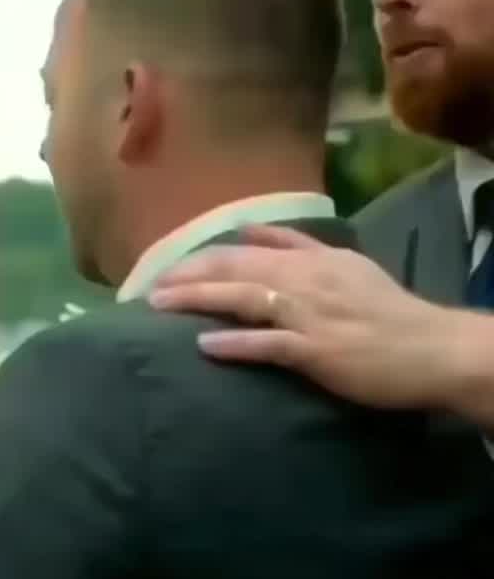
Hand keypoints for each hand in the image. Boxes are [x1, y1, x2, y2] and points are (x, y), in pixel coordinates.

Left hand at [149, 225, 458, 409]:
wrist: (431, 348)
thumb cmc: (386, 311)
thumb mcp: (344, 264)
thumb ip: (295, 245)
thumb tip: (248, 228)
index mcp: (310, 259)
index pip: (245, 249)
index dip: (201, 258)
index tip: (166, 269)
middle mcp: (305, 279)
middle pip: (234, 268)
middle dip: (186, 276)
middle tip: (147, 289)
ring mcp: (309, 314)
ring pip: (244, 298)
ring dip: (197, 299)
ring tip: (159, 306)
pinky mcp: (317, 350)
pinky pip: (269, 344)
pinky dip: (236, 343)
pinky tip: (204, 345)